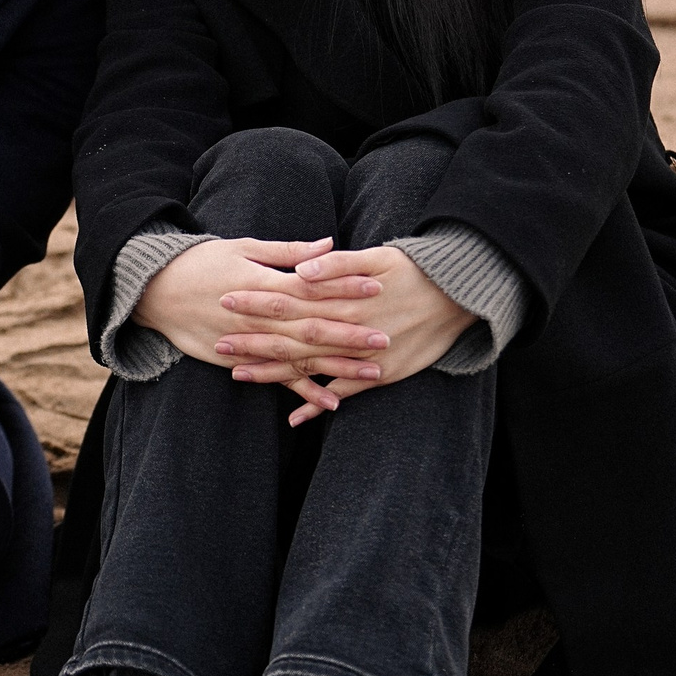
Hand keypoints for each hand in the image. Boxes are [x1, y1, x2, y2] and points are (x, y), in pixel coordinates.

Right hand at [136, 234, 389, 417]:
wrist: (157, 292)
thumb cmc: (202, 262)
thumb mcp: (242, 247)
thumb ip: (287, 251)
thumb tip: (328, 244)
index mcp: (262, 283)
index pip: (310, 286)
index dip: (343, 287)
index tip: (375, 287)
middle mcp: (259, 316)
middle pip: (311, 326)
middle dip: (350, 333)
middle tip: (385, 338)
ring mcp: (250, 341)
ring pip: (300, 356)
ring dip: (337, 366)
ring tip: (373, 372)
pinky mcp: (240, 360)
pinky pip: (277, 379)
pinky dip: (304, 391)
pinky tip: (331, 402)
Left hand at [216, 243, 472, 424]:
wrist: (457, 299)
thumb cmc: (414, 271)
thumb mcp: (378, 258)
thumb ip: (338, 264)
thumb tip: (302, 267)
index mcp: (342, 300)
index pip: (290, 301)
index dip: (257, 302)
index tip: (226, 300)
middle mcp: (347, 331)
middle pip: (292, 338)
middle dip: (254, 341)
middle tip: (218, 342)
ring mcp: (361, 358)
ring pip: (310, 368)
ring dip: (274, 374)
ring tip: (239, 376)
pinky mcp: (379, 375)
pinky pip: (343, 394)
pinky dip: (319, 405)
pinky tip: (295, 416)